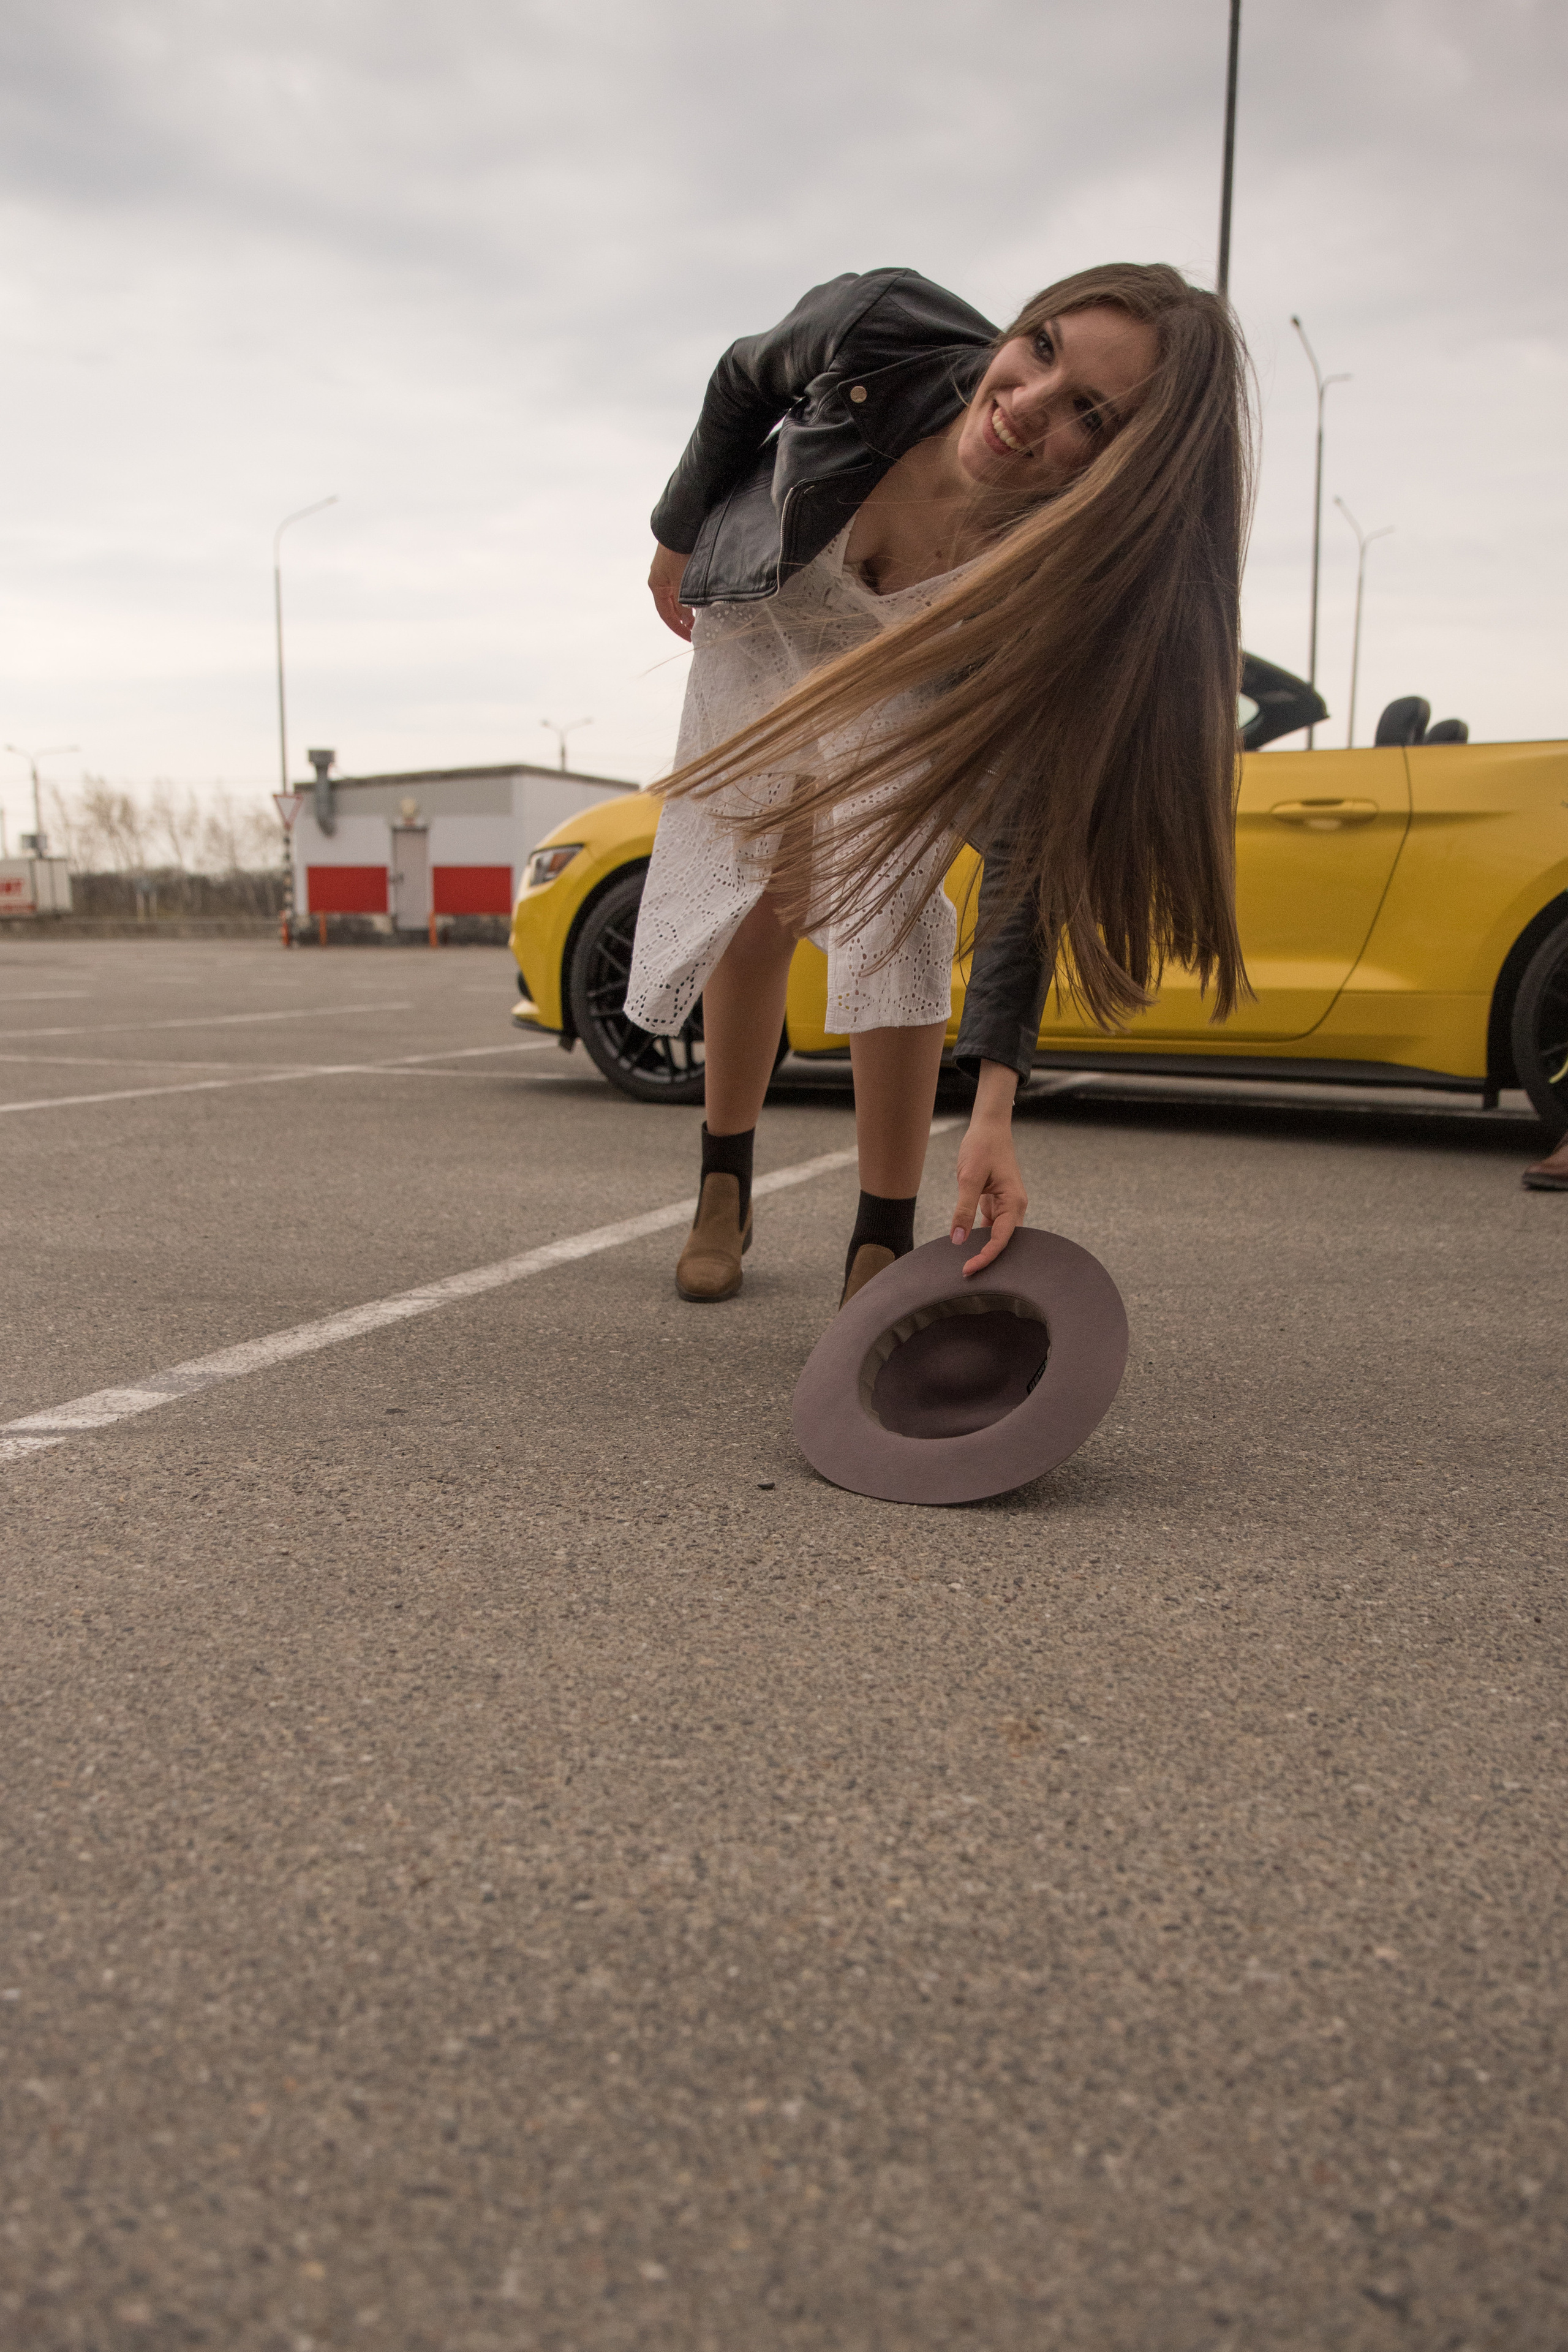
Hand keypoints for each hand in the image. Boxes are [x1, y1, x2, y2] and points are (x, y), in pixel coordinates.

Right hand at [649, 543, 694, 640]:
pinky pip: (681, 584)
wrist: (680, 525)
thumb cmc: (679, 553)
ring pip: (677, 595)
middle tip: (697, 629)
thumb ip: (684, 603)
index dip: (678, 628)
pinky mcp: (675, 561)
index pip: (666, 614)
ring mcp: (667, 569)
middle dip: (683, 619)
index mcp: (656, 585)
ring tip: (701, 616)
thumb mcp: (681, 582)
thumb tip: (687, 619)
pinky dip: (689, 594)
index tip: (689, 638)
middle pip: (671, 606)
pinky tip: (699, 597)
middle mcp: (659, 578)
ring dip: (687, 606)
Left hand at [948, 1060, 1026, 1275]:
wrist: (988, 1127)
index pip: (1001, 1239)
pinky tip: (966, 1245)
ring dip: (983, 1249)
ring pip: (996, 1235)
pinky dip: (979, 1236)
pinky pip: (989, 1225)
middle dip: (987, 1259)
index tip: (969, 1269)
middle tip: (966, 1274)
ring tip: (965, 1265)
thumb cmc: (982, 1147)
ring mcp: (1006, 1205)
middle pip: (1003, 1241)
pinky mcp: (996, 1202)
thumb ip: (963, 1209)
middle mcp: (1014, 1207)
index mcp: (1014, 1202)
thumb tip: (958, 1239)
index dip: (986, 1257)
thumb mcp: (969, 1178)